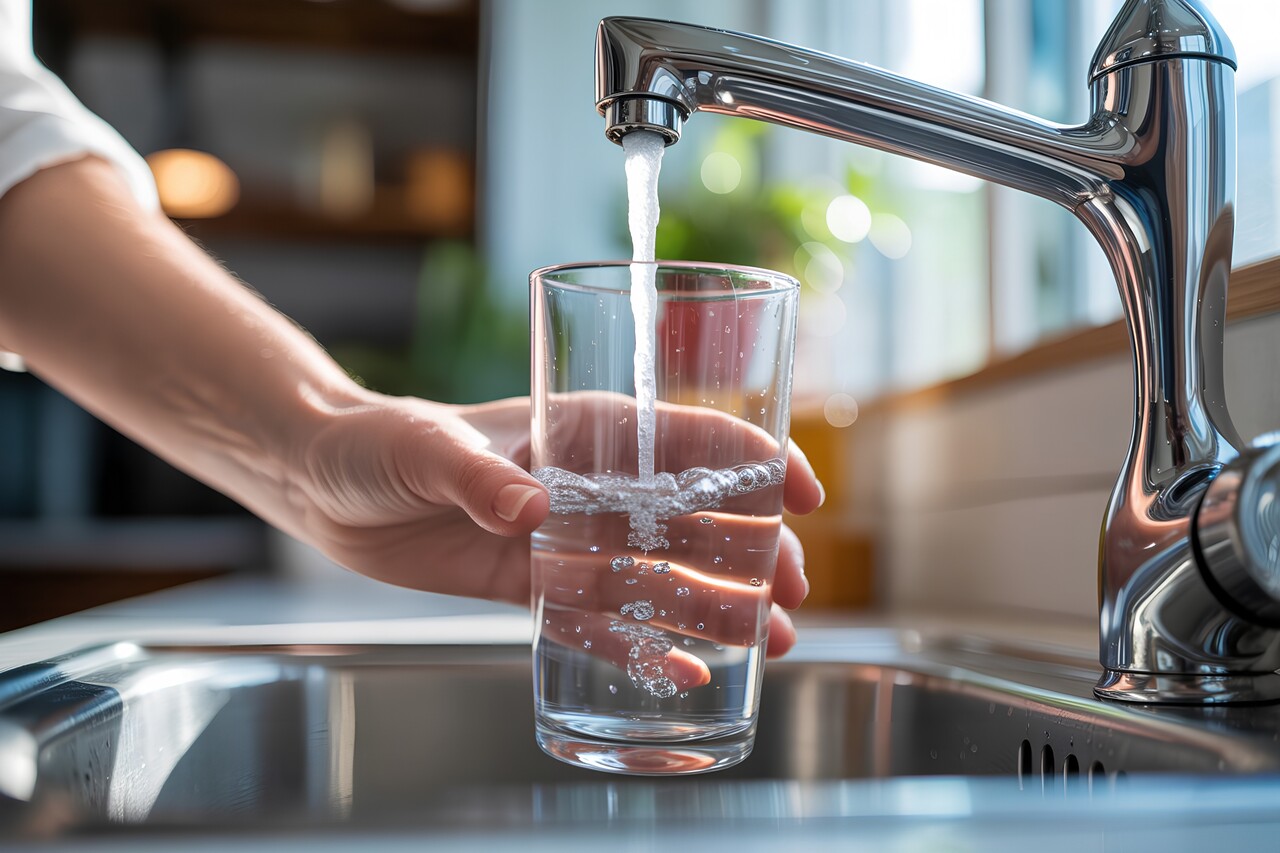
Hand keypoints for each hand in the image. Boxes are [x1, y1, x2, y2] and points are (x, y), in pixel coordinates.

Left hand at [290, 391, 822, 659]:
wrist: (329, 486)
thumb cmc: (381, 442)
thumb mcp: (426, 448)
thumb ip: (478, 475)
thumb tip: (533, 509)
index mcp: (584, 429)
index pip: (689, 435)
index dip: (755, 459)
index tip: (802, 494)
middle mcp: (591, 485)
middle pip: (693, 516)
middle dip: (751, 549)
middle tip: (790, 592)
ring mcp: (568, 539)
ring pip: (660, 574)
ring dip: (718, 604)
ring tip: (770, 641)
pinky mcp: (536, 586)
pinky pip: (602, 622)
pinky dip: (644, 648)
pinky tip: (691, 673)